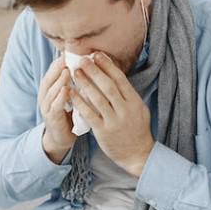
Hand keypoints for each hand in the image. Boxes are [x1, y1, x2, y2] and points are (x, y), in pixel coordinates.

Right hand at [37, 53, 74, 162]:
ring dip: (59, 80)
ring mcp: (47, 106)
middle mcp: (45, 95)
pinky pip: (55, 105)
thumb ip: (77, 81)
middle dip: (59, 66)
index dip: (62, 59)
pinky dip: (60, 97)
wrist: (62, 137)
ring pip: (51, 90)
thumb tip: (89, 63)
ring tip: (68, 70)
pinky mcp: (51, 117)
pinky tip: (66, 90)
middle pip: (50, 77)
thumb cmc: (70, 113)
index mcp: (51, 87)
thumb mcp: (73, 94)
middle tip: (69, 56)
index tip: (73, 50)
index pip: (55, 70)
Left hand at [70, 51, 154, 176]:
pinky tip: (71, 93)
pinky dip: (80, 102)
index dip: (107, 66)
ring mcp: (114, 121)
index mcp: (134, 101)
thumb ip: (127, 94)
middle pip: (108, 85)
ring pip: (98, 98)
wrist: (138, 154)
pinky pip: (89, 114)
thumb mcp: (138, 109)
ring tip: (75, 72)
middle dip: (94, 71)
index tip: (96, 54)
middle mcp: (125, 109)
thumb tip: (114, 74)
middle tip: (82, 59)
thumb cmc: (136, 129)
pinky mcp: (103, 131)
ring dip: (85, 83)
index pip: (120, 79)